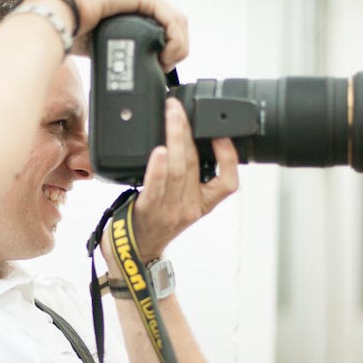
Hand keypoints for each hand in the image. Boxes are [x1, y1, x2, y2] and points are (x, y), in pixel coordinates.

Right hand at [30, 0, 187, 71]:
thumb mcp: (102, 46)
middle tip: (164, 69)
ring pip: (177, 23)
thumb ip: (115, 54)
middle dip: (176, 50)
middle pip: (173, 27)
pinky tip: (166, 55)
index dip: (168, 50)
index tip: (160, 70)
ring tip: (165, 64)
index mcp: (131, 11)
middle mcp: (139, 1)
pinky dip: (175, 40)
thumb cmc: (70, 28)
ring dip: (178, 47)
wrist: (57, 15)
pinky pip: (171, 20)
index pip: (163, 29)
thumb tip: (117, 78)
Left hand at [101, 98, 238, 274]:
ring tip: (171, 116)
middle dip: (189, 131)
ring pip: (178, 170)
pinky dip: (157, 168)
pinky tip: (158, 151)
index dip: (229, 158)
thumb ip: (184, 178)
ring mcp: (169, 210)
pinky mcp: (148, 212)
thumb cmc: (154, 226)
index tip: (223, 135)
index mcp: (202, 205)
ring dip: (174, 139)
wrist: (133, 255)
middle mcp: (189, 207)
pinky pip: (155, 187)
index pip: (229, 183)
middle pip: (195, 165)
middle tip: (179, 107)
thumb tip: (181, 141)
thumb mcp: (180, 205)